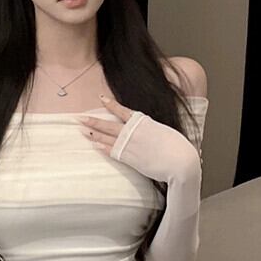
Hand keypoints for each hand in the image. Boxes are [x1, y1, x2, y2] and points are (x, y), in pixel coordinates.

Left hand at [76, 95, 198, 184]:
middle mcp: (134, 132)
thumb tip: (150, 131)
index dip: (111, 104)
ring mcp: (130, 145)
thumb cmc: (178, 147)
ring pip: (107, 137)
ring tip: (81, 129)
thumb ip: (152, 130)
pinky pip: (111, 151)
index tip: (101, 98)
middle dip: (93, 121)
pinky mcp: (130, 158)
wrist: (180, 162)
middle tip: (79, 117)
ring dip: (93, 133)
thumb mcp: (165, 131)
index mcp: (144, 122)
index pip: (123, 110)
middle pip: (108, 124)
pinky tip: (93, 144)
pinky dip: (101, 147)